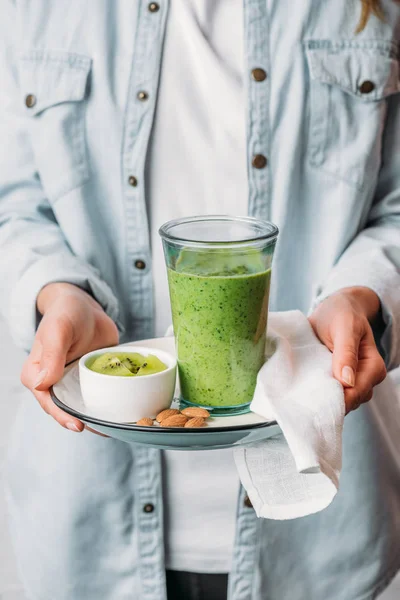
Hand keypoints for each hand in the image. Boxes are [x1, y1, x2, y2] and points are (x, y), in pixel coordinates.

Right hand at [21, 283, 118, 431]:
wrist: (85, 305)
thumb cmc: (66, 313)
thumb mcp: (58, 330)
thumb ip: (51, 355)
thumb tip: (41, 384)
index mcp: (37, 374)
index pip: (47, 402)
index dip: (62, 415)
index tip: (79, 425)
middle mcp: (54, 382)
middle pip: (67, 409)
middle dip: (83, 421)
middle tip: (103, 430)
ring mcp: (74, 382)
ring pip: (84, 405)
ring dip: (98, 416)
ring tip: (116, 426)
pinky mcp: (92, 378)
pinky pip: (100, 394)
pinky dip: (110, 403)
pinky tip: (124, 411)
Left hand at [309, 287, 386, 413]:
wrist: (336, 307)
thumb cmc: (342, 313)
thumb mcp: (344, 327)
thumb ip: (346, 352)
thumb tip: (347, 381)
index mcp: (373, 367)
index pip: (357, 392)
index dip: (338, 398)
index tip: (315, 397)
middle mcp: (366, 378)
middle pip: (349, 401)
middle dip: (329, 400)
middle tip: (304, 393)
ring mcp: (351, 382)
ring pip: (339, 401)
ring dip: (322, 397)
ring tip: (304, 387)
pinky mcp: (337, 381)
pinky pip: (329, 394)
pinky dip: (318, 391)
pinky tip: (305, 386)